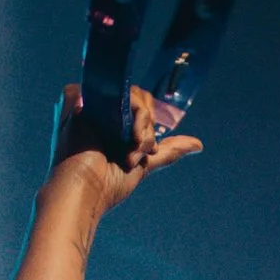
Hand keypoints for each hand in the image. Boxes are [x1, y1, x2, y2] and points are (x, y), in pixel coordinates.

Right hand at [43, 77, 201, 212]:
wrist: (85, 189)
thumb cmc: (108, 184)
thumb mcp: (144, 165)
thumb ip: (167, 151)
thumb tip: (199, 145)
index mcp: (112, 123)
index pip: (142, 108)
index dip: (149, 128)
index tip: (145, 152)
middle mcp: (100, 110)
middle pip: (141, 100)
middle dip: (148, 131)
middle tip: (138, 153)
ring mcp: (90, 102)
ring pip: (134, 96)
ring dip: (143, 129)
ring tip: (132, 152)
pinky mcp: (80, 96)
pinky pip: (118, 90)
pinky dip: (134, 114)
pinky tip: (129, 138)